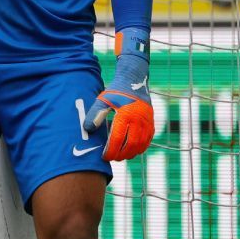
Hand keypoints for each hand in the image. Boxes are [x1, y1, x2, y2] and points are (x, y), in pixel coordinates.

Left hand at [82, 29, 153, 160]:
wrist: (134, 80)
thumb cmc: (116, 91)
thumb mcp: (103, 100)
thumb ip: (96, 114)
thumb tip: (88, 129)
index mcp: (126, 114)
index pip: (118, 139)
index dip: (111, 151)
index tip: (104, 157)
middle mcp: (139, 119)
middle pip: (131, 145)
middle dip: (121, 155)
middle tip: (112, 158)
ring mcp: (147, 121)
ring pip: (141, 144)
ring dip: (131, 153)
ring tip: (121, 156)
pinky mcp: (151, 122)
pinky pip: (148, 140)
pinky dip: (140, 148)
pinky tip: (132, 150)